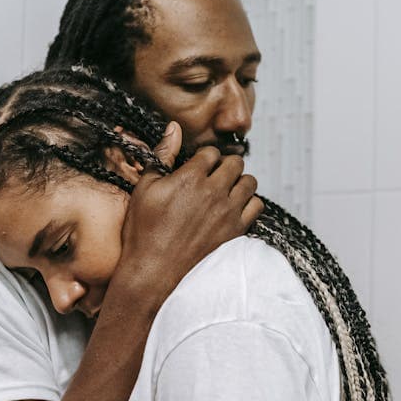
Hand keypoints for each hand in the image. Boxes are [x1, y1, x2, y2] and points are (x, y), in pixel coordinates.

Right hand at [115, 121, 263, 302]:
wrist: (153, 272)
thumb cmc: (143, 230)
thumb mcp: (144, 189)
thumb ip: (162, 155)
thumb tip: (173, 128)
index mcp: (190, 178)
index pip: (211, 152)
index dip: (204, 157)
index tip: (198, 166)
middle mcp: (213, 192)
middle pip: (235, 163)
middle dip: (225, 165)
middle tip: (213, 176)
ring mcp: (228, 212)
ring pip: (250, 182)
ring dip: (239, 182)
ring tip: (225, 190)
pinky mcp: (236, 231)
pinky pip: (257, 206)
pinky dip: (249, 203)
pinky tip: (234, 208)